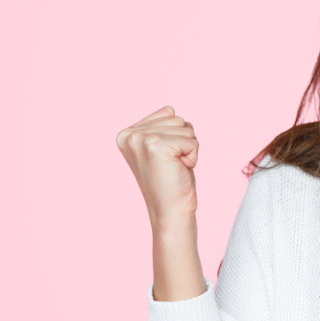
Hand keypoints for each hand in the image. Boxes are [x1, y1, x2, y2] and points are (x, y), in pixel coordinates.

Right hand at [116, 105, 199, 230]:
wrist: (170, 212)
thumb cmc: (170, 181)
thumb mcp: (160, 149)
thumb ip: (161, 127)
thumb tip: (170, 108)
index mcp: (126, 133)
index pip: (168, 113)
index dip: (175, 137)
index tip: (163, 159)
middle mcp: (130, 134)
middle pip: (177, 118)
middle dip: (182, 142)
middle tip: (171, 165)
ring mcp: (142, 139)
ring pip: (186, 127)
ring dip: (188, 149)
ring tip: (174, 168)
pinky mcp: (157, 146)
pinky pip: (193, 140)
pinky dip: (193, 156)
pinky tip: (179, 170)